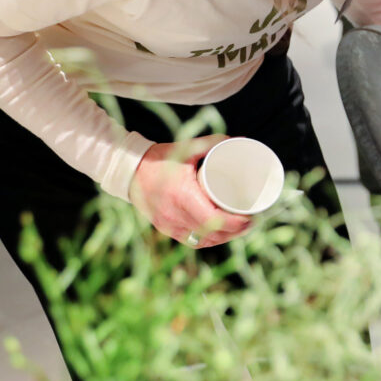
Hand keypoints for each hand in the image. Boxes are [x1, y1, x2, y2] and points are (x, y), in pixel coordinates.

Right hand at [128, 136, 252, 248]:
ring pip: (203, 240)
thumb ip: (213, 142)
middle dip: (235, 231)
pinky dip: (207, 241)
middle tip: (251, 220)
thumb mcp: (187, 148)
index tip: (250, 217)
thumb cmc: (161, 158)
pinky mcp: (165, 228)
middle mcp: (174, 214)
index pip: (214, 220)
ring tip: (240, 228)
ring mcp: (168, 224)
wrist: (129, 170)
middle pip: (212, 233)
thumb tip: (239, 139)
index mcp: (182, 196)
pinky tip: (219, 236)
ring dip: (223, 238)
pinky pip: (190, 241)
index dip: (235, 224)